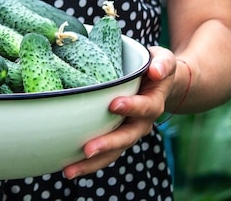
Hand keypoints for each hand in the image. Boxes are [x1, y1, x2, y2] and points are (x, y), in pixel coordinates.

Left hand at [62, 46, 175, 178]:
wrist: (158, 84)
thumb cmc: (155, 68)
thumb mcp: (163, 60)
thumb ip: (162, 64)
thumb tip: (156, 72)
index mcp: (153, 103)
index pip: (145, 107)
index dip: (132, 107)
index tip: (114, 105)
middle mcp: (141, 123)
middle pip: (126, 137)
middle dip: (107, 144)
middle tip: (88, 149)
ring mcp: (127, 133)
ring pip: (112, 153)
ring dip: (92, 163)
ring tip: (70, 170)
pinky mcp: (115, 138)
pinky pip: (103, 155)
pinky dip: (86, 164)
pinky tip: (67, 169)